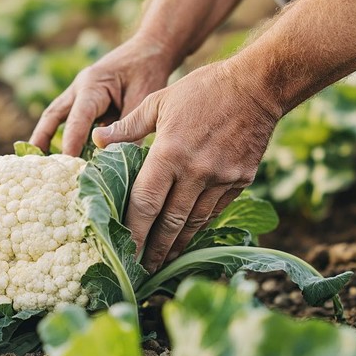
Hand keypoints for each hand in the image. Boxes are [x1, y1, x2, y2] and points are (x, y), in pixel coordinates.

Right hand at [29, 35, 174, 155]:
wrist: (150, 49)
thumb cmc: (147, 70)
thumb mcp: (143, 98)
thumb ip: (129, 128)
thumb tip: (119, 160)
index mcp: (93, 85)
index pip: (77, 118)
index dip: (71, 143)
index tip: (68, 164)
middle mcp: (80, 88)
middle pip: (52, 116)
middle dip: (42, 140)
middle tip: (34, 164)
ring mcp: (79, 93)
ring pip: (54, 117)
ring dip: (45, 138)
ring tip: (38, 161)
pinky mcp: (84, 100)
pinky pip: (67, 119)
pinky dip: (60, 135)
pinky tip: (58, 154)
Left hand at [92, 60, 280, 271]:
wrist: (258, 86)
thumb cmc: (202, 90)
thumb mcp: (160, 101)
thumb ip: (128, 127)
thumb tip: (97, 141)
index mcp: (169, 152)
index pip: (145, 202)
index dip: (133, 230)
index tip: (123, 249)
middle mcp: (196, 171)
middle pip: (169, 222)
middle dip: (153, 249)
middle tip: (141, 270)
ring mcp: (221, 179)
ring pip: (193, 223)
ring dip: (176, 246)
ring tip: (162, 263)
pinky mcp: (240, 181)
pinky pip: (214, 212)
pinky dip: (199, 228)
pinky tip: (187, 238)